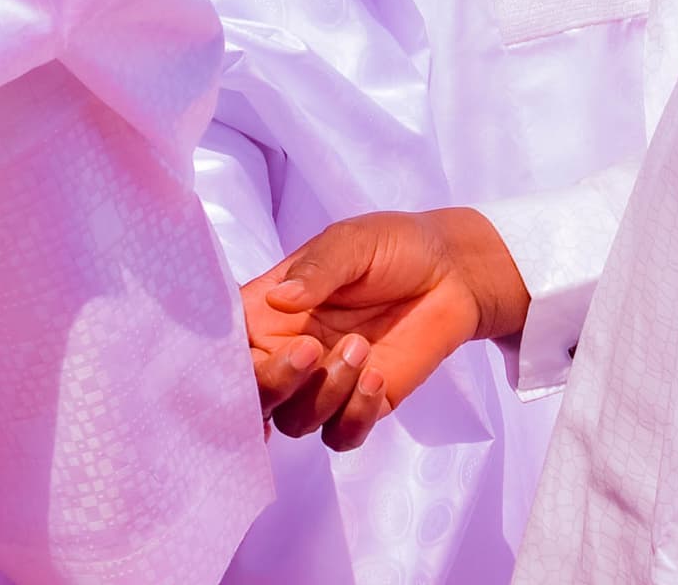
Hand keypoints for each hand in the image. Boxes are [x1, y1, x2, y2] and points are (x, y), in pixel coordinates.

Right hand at [241, 207, 531, 450]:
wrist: (455, 272)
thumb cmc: (395, 246)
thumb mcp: (353, 243)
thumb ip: (318, 269)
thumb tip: (281, 298)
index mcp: (269, 311)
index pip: (227, 348)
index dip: (223, 361)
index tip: (242, 356)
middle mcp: (288, 352)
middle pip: (252, 396)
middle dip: (272, 383)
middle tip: (309, 350)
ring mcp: (324, 383)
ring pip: (295, 420)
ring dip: (323, 393)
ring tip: (362, 347)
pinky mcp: (362, 405)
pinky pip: (340, 435)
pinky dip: (354, 416)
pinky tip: (378, 378)